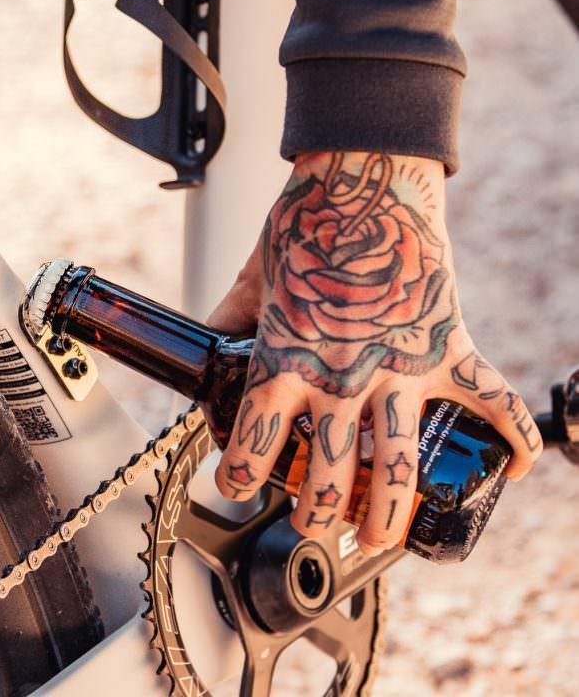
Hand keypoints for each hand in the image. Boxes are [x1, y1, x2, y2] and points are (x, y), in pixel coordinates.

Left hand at [208, 152, 541, 555]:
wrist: (363, 176)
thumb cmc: (305, 223)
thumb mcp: (254, 276)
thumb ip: (228, 315)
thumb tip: (204, 333)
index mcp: (287, 360)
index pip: (257, 441)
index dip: (242, 478)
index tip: (237, 490)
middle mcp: (341, 376)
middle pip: (331, 472)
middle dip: (321, 514)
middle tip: (317, 529)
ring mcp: (399, 367)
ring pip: (399, 464)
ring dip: (388, 513)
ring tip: (378, 542)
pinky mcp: (448, 346)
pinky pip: (492, 401)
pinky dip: (512, 437)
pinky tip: (514, 469)